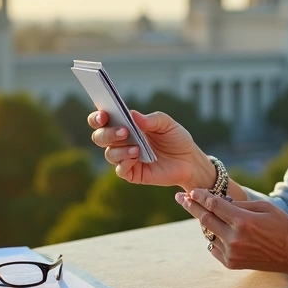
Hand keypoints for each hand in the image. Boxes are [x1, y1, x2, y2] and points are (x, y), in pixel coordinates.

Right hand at [88, 110, 210, 189]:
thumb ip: (152, 119)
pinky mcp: (132, 173)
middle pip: (99, 137)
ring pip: (109, 153)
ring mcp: (125, 158)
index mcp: (125, 125)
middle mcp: (121, 141)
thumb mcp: (168, 124)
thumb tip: (132, 115)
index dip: (97, 117)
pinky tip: (136, 157)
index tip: (104, 115)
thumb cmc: (176, 139)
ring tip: (136, 148)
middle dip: (107, 133)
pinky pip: (120, 169)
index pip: (102, 120)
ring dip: (119, 149)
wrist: (189, 161)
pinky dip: (124, 162)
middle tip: (123, 131)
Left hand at [175, 189, 287, 274]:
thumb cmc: (283, 226)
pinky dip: (213, 237)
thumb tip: (218, 201)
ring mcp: (232, 253)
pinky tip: (216, 230)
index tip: (191, 191)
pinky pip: (213, 247)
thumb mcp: (264, 207)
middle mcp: (234, 238)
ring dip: (204, 222)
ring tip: (199, 211)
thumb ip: (240, 204)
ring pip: (208, 233)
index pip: (214, 205)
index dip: (200, 196)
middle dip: (192, 206)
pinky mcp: (232, 263)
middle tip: (180, 198)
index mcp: (243, 221)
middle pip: (205, 219)